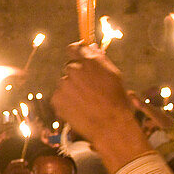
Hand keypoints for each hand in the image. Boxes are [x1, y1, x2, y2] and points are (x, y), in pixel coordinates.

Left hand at [50, 44, 150, 173]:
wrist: (110, 125)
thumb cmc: (117, 101)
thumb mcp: (114, 75)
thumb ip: (100, 59)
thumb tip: (91, 48)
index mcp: (89, 61)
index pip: (74, 48)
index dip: (76, 53)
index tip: (78, 58)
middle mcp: (73, 70)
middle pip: (69, 67)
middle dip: (76, 76)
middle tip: (87, 89)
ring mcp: (63, 84)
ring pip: (65, 84)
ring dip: (71, 90)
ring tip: (85, 103)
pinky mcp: (56, 99)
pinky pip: (59, 97)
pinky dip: (66, 102)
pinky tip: (79, 109)